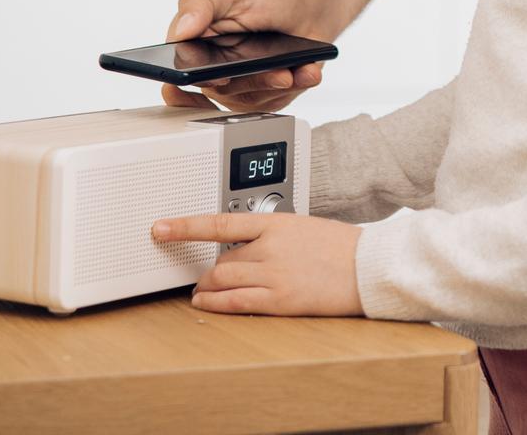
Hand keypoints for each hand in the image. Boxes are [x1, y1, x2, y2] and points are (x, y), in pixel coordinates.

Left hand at [151, 211, 362, 316]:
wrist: (366, 266)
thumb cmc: (339, 246)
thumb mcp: (302, 226)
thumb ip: (272, 234)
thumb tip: (247, 244)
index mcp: (276, 223)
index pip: (220, 223)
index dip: (185, 226)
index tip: (161, 227)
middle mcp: (270, 247)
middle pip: (219, 260)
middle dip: (204, 270)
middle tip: (198, 276)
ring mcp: (273, 274)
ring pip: (222, 280)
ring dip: (206, 287)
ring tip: (201, 291)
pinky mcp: (279, 299)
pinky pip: (235, 303)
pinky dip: (215, 304)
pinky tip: (207, 303)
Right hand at [163, 0, 331, 113]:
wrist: (306, 3)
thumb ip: (199, 2)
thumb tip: (181, 30)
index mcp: (194, 46)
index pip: (179, 75)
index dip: (192, 83)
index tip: (216, 78)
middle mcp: (213, 71)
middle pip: (221, 92)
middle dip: (248, 82)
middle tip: (270, 72)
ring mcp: (241, 85)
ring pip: (251, 99)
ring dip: (274, 84)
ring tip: (290, 71)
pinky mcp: (267, 94)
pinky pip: (280, 99)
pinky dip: (298, 83)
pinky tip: (307, 72)